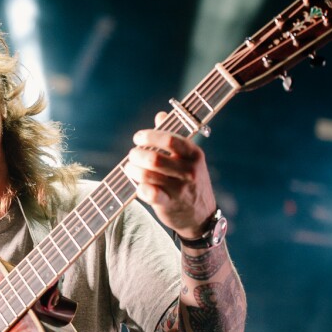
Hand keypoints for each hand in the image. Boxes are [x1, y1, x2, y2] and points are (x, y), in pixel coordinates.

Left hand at [124, 111, 216, 238]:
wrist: (201, 216)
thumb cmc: (190, 181)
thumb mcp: (188, 158)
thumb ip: (173, 136)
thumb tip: (161, 115)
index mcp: (194, 154)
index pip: (170, 139)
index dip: (149, 136)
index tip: (138, 138)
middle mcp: (189, 171)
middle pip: (154, 158)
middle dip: (136, 155)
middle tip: (132, 155)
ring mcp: (180, 189)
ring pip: (147, 175)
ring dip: (132, 170)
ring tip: (130, 168)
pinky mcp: (170, 204)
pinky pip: (149, 193)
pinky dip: (139, 188)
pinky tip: (138, 185)